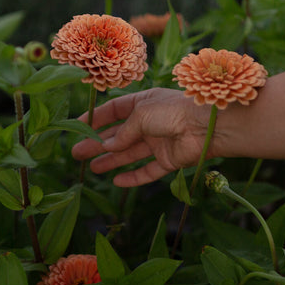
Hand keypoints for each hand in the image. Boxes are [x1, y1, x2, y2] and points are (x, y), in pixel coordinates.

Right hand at [71, 88, 212, 186]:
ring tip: (91, 168)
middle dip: (98, 143)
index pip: (115, 110)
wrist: (207, 127)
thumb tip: (107, 146)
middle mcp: (151, 122)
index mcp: (144, 102)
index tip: (78, 128)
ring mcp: (160, 142)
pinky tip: (117, 182)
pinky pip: (148, 171)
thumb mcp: (141, 115)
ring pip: (130, 154)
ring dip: (111, 160)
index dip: (96, 119)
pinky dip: (133, 177)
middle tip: (77, 153)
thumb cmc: (173, 111)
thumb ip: (122, 132)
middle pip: (119, 135)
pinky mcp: (169, 160)